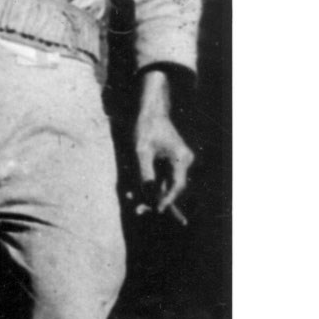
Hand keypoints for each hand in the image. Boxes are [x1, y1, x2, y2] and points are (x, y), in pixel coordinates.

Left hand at [132, 66, 194, 215]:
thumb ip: (144, 174)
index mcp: (180, 158)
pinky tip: (137, 192)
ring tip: (135, 205)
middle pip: (172, 187)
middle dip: (156, 199)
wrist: (149, 107)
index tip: (156, 210)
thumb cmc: (144, 125)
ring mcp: (179, 159)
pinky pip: (163, 175)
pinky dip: (152, 183)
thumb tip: (145, 195)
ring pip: (166, 182)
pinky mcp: (171, 158)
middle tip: (139, 211)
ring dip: (152, 192)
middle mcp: (183, 160)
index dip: (166, 200)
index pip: (176, 186)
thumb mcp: (140, 151)